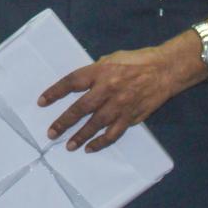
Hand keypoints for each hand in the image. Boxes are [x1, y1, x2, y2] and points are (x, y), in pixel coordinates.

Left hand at [38, 47, 182, 152]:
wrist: (165, 70)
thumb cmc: (136, 61)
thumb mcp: (112, 58)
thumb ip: (95, 72)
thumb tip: (81, 84)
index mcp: (101, 71)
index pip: (72, 82)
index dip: (55, 92)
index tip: (42, 102)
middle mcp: (108, 89)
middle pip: (80, 108)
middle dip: (64, 121)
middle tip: (51, 133)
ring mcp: (120, 105)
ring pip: (95, 124)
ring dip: (80, 136)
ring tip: (68, 145)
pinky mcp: (130, 117)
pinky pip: (113, 134)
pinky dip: (101, 143)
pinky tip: (90, 148)